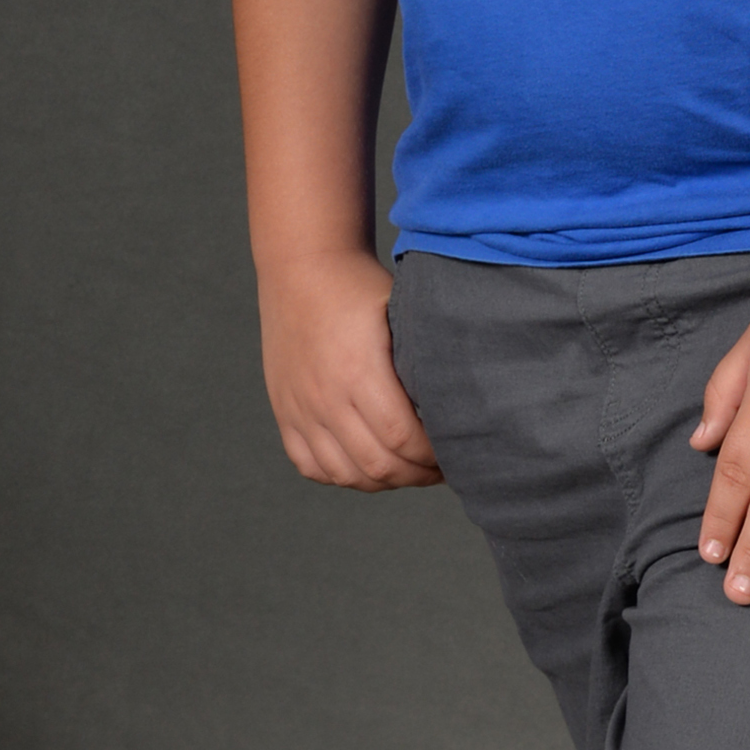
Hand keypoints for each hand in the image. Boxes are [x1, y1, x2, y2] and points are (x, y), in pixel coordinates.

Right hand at [259, 248, 442, 488]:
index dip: (433, 456)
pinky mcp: (284, 412)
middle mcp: (324, 396)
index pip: (402, 438)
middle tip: (441, 468)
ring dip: (383, 481)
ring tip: (408, 469)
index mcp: (358, 370)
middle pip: (377, 464)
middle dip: (417, 475)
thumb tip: (465, 399)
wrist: (302, 268)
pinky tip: (366, 464)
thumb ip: (424, 357)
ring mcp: (300, 408)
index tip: (455, 451)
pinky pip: (311, 466)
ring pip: (345, 473)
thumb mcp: (401, 311)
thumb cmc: (360, 287)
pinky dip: (342, 475)